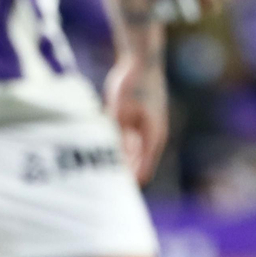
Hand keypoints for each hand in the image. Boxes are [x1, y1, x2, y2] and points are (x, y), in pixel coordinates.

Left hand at [104, 56, 168, 184]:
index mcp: (153, 136)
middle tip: (105, 192)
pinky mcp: (139, 117)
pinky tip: (104, 153)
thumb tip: (111, 159)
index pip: (143, 170)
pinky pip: (129, 139)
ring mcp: (147, 125)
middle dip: (124, 176)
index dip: (130, 185)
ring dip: (120, 162)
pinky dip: (119, 148)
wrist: (141, 58)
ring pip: (132, 152)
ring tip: (102, 176)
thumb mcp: (118, 112)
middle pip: (138, 164)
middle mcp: (152, 134)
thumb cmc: (132, 84)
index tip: (115, 198)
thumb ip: (116, 136)